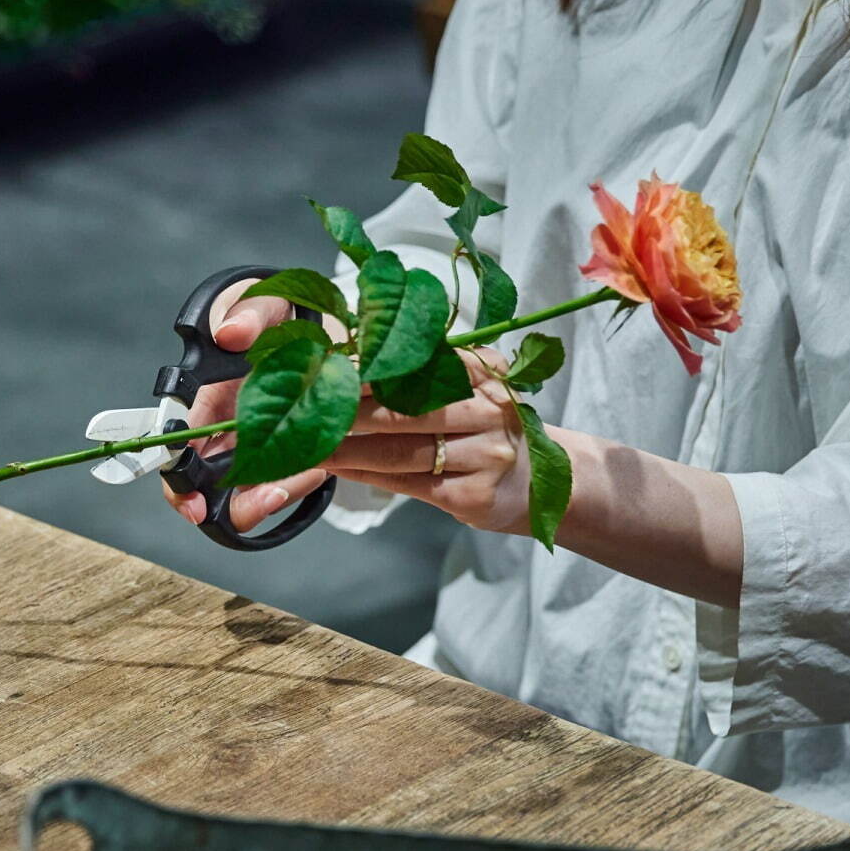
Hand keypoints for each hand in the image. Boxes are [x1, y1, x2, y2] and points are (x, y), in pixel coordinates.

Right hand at [161, 278, 330, 530]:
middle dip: (235, 505)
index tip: (197, 505)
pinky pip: (279, 486)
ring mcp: (248, 447)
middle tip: (270, 497)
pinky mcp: (279, 456)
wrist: (318, 327)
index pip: (177, 446)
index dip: (179, 482)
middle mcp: (220, 430)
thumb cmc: (279, 318)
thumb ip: (249, 314)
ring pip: (245, 495)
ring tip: (313, 469)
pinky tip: (321, 462)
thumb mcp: (266, 306)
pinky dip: (300, 483)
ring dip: (274, 495)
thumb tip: (229, 333)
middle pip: (207, 486)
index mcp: (204, 399)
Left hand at [320, 346, 533, 535]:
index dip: (371, 369)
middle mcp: (490, 410)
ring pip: (401, 450)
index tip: (329, 369)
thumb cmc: (488, 429)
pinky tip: (340, 468)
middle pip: (406, 409)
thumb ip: (430, 371)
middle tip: (306, 409)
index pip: (420, 365)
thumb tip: (355, 356)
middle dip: (350, 410)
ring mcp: (485, 455)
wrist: (544, 483)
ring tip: (311, 443)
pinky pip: (408, 482)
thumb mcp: (475, 388)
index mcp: (486, 373)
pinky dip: (368, 475)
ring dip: (348, 448)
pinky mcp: (472, 494)